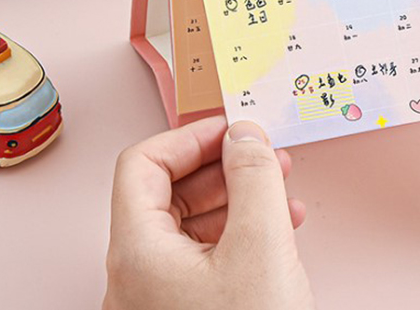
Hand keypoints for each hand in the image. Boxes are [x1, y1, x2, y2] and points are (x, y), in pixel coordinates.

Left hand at [104, 116, 314, 309]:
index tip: (230, 128)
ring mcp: (158, 301)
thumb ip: (253, 176)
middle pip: (168, 193)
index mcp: (137, 252)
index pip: (142, 164)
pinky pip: (206, 258)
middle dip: (223, 166)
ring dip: (238, 198)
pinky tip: (281, 228)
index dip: (188, 137)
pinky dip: (241, 233)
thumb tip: (244, 133)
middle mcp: (137, 275)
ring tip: (282, 188)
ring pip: (192, 226)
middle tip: (262, 154)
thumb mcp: (261, 245)